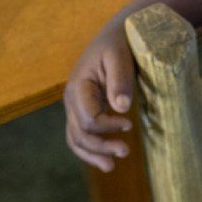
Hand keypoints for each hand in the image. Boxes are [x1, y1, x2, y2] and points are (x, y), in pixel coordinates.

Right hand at [64, 24, 134, 171]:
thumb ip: (120, 79)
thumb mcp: (120, 56)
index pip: (87, 118)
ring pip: (75, 138)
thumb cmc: (120, 44)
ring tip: (112, 166)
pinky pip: (79, 135)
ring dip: (92, 153)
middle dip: (100, 146)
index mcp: (79, 86)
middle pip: (79, 132)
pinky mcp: (84, 109)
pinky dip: (89, 150)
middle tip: (126, 151)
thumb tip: (120, 107)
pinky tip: (104, 160)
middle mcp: (72, 99)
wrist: (118, 35)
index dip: (107, 126)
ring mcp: (76, 106)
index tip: (129, 123)